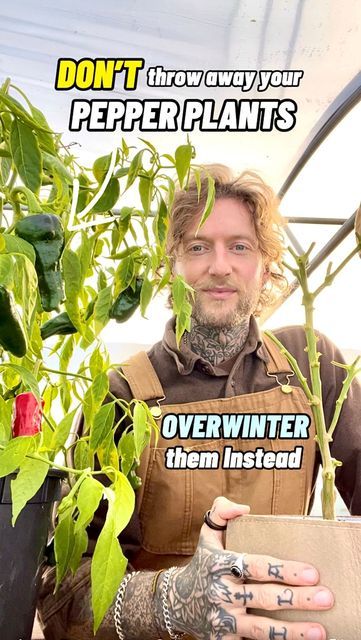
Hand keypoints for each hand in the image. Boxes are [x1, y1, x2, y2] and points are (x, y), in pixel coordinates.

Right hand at [167, 497, 333, 639]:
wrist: (177, 602)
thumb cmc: (203, 563)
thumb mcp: (207, 534)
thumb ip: (222, 512)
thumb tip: (244, 509)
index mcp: (220, 564)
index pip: (255, 566)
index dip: (284, 570)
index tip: (311, 573)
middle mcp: (221, 592)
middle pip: (263, 597)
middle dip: (297, 599)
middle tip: (325, 597)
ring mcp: (223, 619)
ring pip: (261, 628)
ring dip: (293, 631)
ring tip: (319, 630)